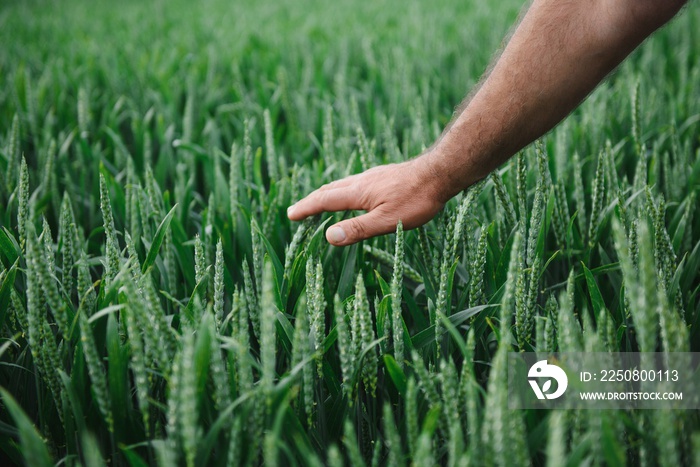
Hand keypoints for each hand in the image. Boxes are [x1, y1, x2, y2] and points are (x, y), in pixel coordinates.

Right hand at [287, 156, 446, 245]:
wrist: (441, 172)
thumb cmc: (417, 199)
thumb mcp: (387, 221)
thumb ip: (358, 229)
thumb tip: (329, 237)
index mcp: (358, 192)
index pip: (324, 200)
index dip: (306, 208)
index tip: (290, 215)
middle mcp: (362, 181)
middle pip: (329, 189)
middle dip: (312, 200)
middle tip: (298, 210)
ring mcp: (374, 176)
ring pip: (342, 184)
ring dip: (326, 194)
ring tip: (320, 202)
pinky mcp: (385, 176)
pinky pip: (355, 182)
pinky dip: (343, 190)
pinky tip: (354, 195)